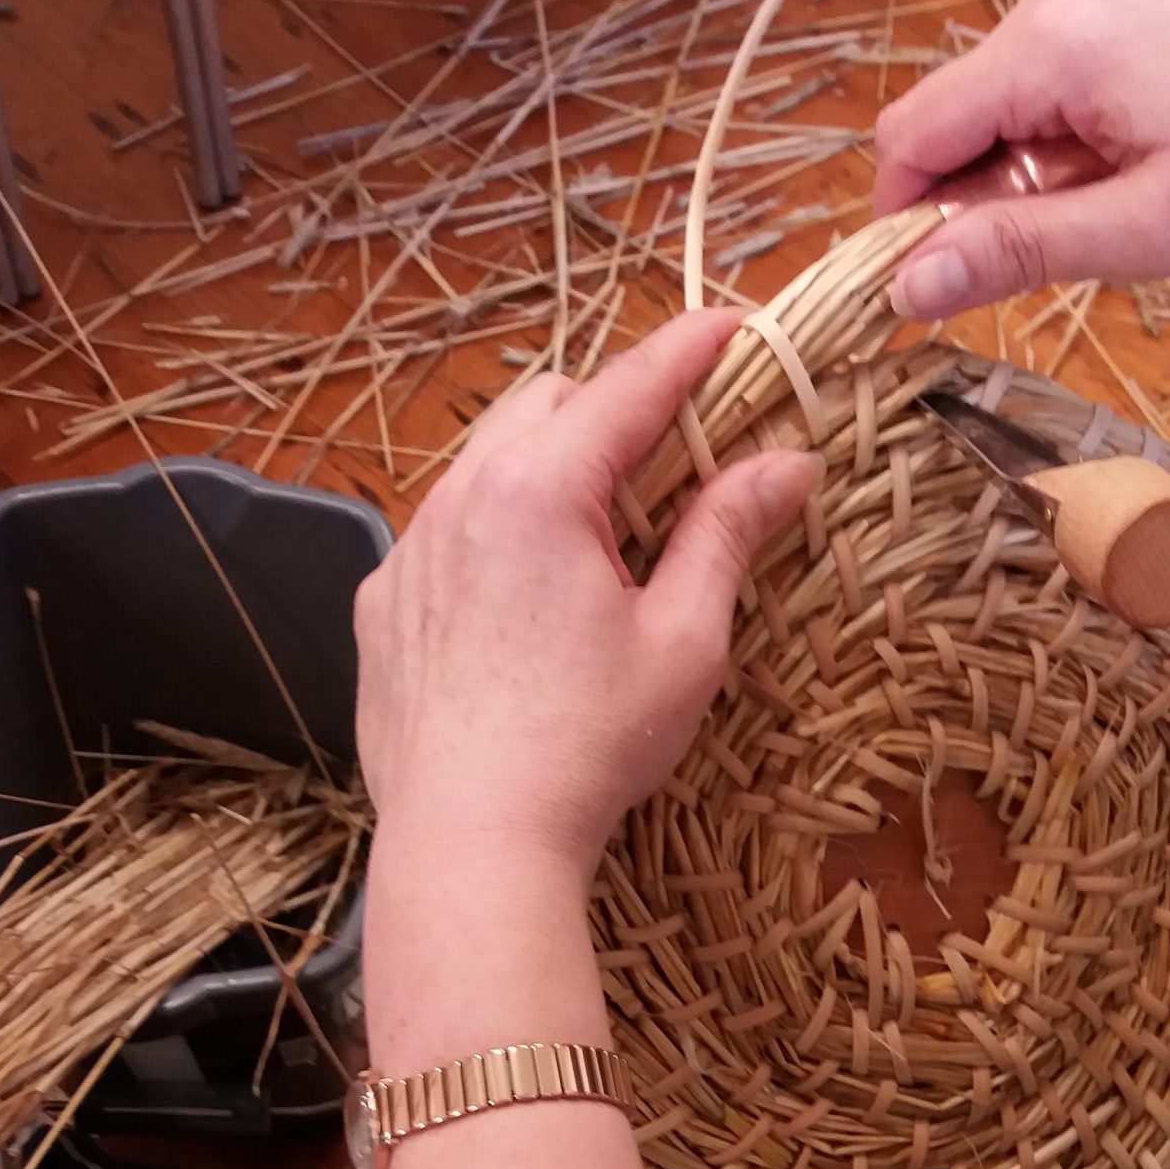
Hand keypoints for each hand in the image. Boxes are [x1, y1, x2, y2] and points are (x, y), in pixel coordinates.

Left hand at [355, 311, 818, 883]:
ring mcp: (411, 552)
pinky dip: (492, 534)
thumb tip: (786, 464)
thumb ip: (726, 536)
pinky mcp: (384, 607)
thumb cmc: (588, 747)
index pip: (628, 388)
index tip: (730, 326)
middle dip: (612, 411)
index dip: (688, 351)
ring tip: (599, 535)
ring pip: (485, 464)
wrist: (473, 842)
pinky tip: (526, 602)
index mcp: (541, 492)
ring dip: (548, 470)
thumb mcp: (682, 640)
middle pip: (546, 405)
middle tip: (673, 460)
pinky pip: (442, 534)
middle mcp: (461, 499)